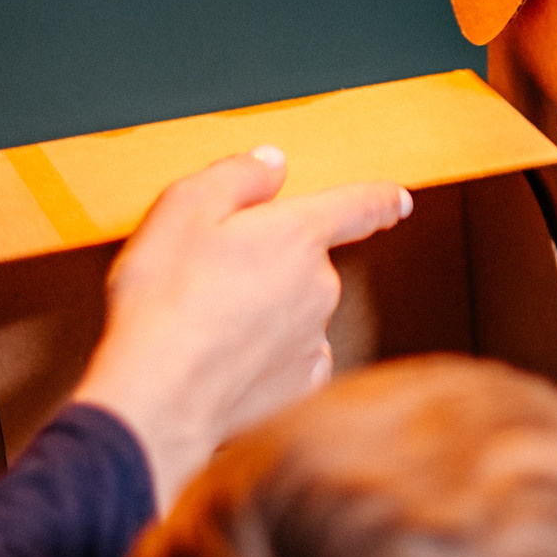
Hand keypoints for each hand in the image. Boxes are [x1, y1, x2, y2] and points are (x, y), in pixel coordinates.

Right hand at [73, 147, 410, 510]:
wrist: (158, 392)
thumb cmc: (165, 301)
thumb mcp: (184, 208)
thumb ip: (236, 176)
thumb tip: (270, 163)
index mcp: (297, 236)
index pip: (357, 206)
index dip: (380, 198)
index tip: (398, 199)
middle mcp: (320, 286)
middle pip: (306, 261)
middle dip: (268, 262)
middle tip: (209, 274)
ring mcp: (314, 337)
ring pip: (296, 309)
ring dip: (262, 309)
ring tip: (205, 320)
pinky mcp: (301, 383)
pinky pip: (291, 354)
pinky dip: (264, 352)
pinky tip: (226, 355)